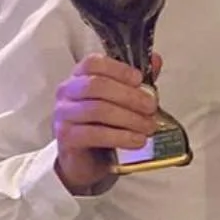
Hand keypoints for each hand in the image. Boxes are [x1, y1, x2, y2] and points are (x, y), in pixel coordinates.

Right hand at [53, 52, 161, 193]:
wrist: (86, 159)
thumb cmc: (104, 123)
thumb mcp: (123, 99)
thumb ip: (136, 81)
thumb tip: (155, 60)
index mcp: (80, 76)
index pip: (93, 63)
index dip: (118, 69)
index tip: (139, 80)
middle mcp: (67, 91)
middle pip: (96, 85)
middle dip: (129, 96)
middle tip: (151, 107)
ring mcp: (63, 114)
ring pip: (97, 110)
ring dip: (129, 118)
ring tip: (148, 127)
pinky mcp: (66, 137)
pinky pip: (94, 134)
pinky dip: (120, 137)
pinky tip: (137, 141)